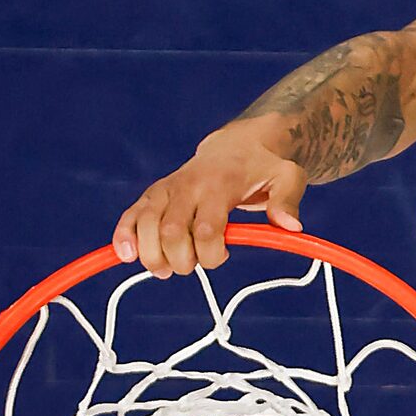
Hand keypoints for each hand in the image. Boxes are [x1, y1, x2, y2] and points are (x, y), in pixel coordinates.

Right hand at [112, 124, 310, 276]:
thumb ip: (288, 200)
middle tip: (192, 267)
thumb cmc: (266, 166)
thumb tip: (291, 226)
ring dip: (151, 256)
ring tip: (165, 270)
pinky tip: (126, 256)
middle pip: (171, 232)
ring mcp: (166, 189)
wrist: (239, 145)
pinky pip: (131, 216)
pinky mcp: (152, 194)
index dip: (211, 254)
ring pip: (145, 226)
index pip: (206, 228)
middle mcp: (187, 186)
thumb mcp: (288, 177)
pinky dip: (124, 236)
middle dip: (180, 260)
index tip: (223, 257)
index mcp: (219, 185)